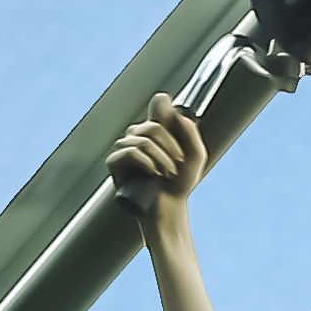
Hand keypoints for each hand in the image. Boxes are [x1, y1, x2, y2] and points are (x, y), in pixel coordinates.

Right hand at [109, 97, 214, 211]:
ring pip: (143, 141)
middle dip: (170, 147)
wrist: (169, 206)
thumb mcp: (195, 155)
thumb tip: (177, 114)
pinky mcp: (115, 162)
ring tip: (167, 172)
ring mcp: (125, 147)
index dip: (163, 105)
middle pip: (154, 126)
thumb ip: (190, 132)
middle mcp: (140, 135)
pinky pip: (130, 152)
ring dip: (161, 159)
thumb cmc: (180, 183)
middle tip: (177, 163)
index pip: (158, 104)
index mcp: (158, 131)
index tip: (173, 118)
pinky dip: (146, 163)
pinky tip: (152, 173)